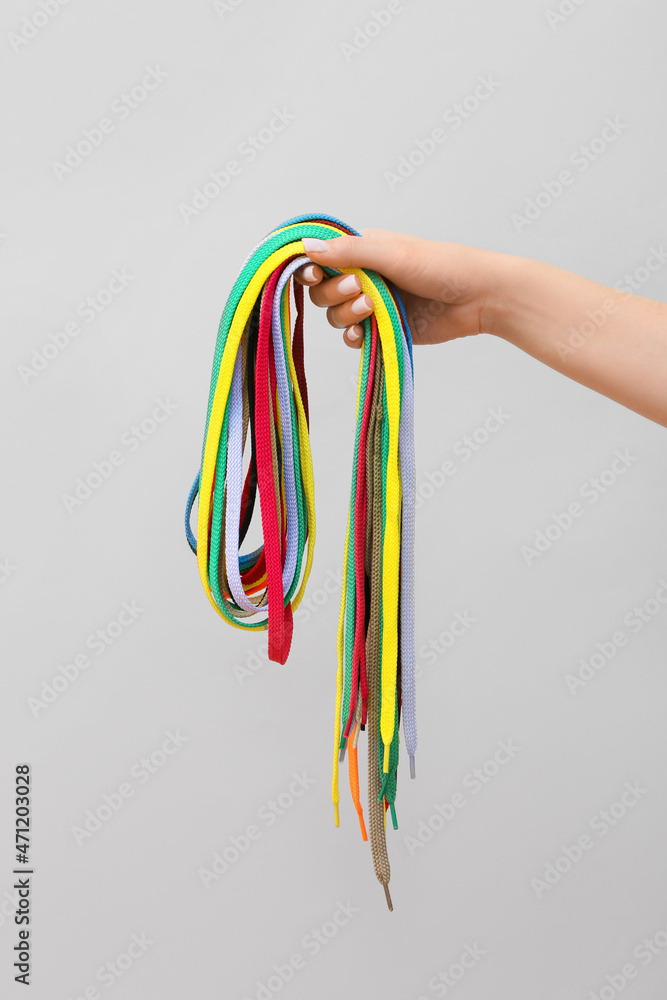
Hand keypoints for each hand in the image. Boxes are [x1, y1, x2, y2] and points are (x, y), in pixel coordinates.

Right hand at [294, 228, 506, 347]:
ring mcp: (374, 304)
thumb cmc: (444, 265)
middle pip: (323, 292)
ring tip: (371, 308)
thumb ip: (350, 252)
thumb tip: (307, 247)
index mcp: (365, 250)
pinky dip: (354, 337)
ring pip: (336, 316)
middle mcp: (365, 276)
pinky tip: (363, 333)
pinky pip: (355, 337)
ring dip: (346, 315)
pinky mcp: (384, 328)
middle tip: (360, 290)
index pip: (321, 260)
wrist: (479, 298)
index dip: (311, 270)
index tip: (312, 276)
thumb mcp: (393, 253)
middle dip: (335, 294)